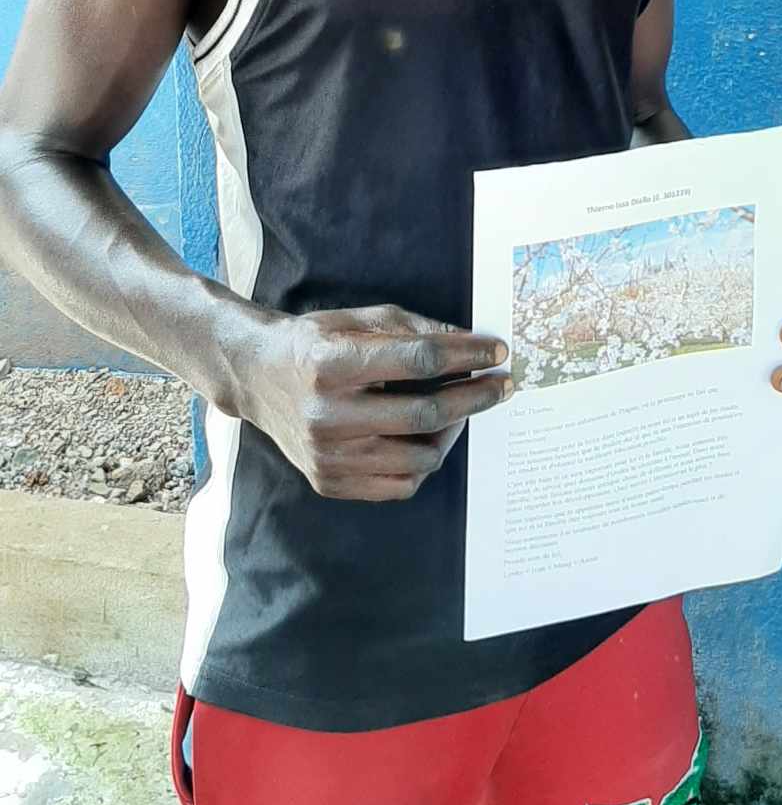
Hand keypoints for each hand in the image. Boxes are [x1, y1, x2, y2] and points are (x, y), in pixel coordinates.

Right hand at [237, 302, 511, 500]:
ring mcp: (327, 456)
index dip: (466, 355)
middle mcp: (326, 415)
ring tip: (458, 410)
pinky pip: (399, 486)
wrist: (257, 378)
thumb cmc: (314, 342)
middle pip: (425, 415)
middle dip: (474, 398)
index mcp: (332, 363)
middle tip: (500, 386)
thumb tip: (472, 343)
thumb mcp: (358, 318)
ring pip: (419, 460)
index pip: (418, 360)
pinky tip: (428, 438)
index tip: (497, 352)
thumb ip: (415, 328)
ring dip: (452, 432)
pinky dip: (424, 464)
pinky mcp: (329, 482)